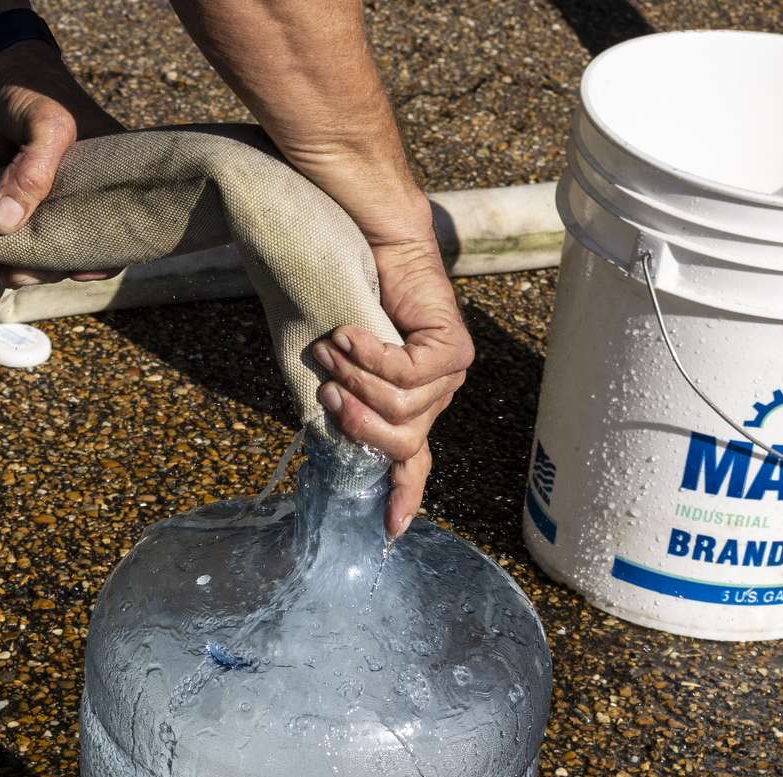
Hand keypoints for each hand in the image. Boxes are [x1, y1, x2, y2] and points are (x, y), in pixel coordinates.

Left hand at [0, 41, 126, 285]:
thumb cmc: (32, 90)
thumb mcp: (41, 124)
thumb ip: (31, 172)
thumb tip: (6, 224)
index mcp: (116, 170)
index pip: (128, 223)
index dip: (110, 256)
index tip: (79, 272)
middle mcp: (93, 187)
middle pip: (89, 242)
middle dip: (60, 266)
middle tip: (25, 274)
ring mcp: (62, 195)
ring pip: (57, 243)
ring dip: (34, 263)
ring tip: (7, 272)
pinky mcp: (33, 199)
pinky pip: (31, 232)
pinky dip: (17, 250)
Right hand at [314, 236, 472, 534]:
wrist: (368, 240)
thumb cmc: (345, 299)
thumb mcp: (332, 367)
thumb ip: (338, 405)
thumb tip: (330, 440)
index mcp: (410, 406)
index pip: (413, 460)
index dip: (403, 494)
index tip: (391, 530)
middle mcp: (435, 395)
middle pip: (400, 441)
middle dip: (356, 420)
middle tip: (328, 388)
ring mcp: (449, 372)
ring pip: (401, 409)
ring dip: (356, 377)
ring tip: (334, 345)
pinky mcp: (454, 346)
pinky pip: (407, 374)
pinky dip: (370, 355)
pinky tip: (350, 332)